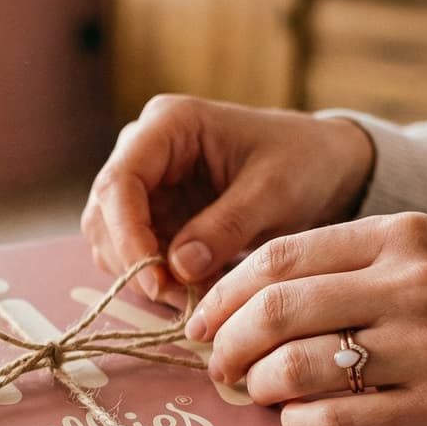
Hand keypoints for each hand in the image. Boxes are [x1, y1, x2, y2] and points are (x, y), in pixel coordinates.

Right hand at [81, 95, 373, 302]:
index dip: (128, 236)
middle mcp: (143, 149)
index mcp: (169, 124)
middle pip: (105, 215)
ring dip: (143, 276)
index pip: (119, 182)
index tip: (157, 281)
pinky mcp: (152, 214)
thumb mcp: (274, 192)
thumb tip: (179, 267)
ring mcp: (144, 183)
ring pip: (111, 240)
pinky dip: (156, 279)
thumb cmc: (302, 163)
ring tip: (194, 299)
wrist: (321, 166)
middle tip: (181, 301)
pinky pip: (134, 254)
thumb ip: (227, 226)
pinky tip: (193, 291)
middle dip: (136, 264)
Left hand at [184, 212, 426, 425]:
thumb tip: (252, 302)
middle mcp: (411, 284)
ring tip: (258, 394)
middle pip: (275, 310)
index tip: (201, 320)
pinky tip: (299, 424)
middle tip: (215, 365)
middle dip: (225, 343)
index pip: (278, 256)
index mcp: (402, 235)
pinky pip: (338, 420)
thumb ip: (352, 266)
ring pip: (297, 366)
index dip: (224, 293)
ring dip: (258, 386)